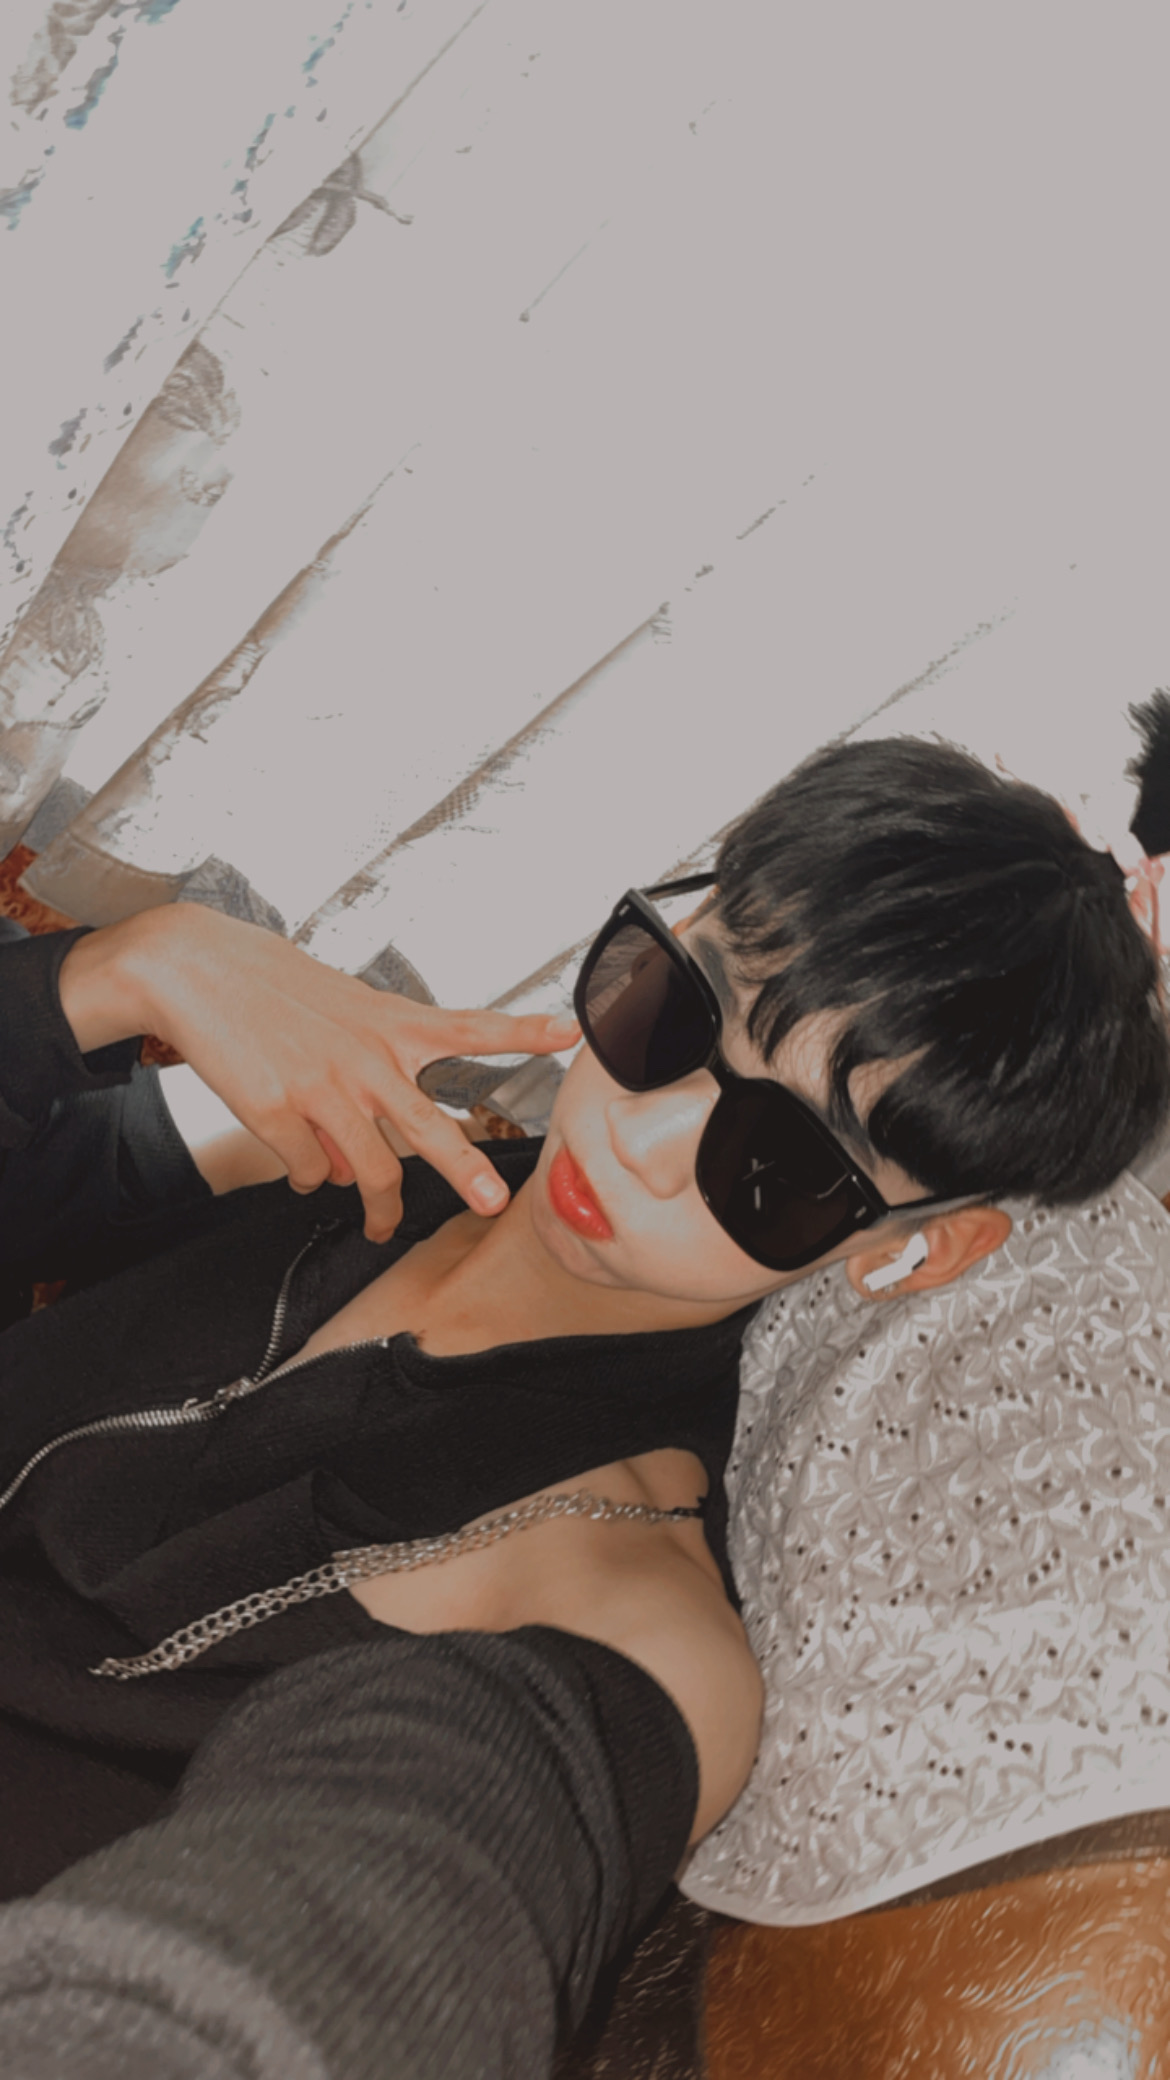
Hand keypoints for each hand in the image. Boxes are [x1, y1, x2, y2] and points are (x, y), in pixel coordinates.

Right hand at [58, 906, 578, 1240]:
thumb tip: (353, 1165)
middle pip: (428, 1127)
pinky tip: (301, 1169)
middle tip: (492, 1203)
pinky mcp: (275, 1112)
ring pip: (364, 1170)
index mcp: (388, 1024)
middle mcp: (364, 1058)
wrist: (194, 968)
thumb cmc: (271, 986)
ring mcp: (321, 1089)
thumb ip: (367, 1079)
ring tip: (380, 1226)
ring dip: (377, 1208)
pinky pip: (306, 1170)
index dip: (522, 1031)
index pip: (469, 1028)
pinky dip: (307, 1177)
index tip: (568, 1032)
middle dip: (465, 1170)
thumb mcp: (339, 1012)